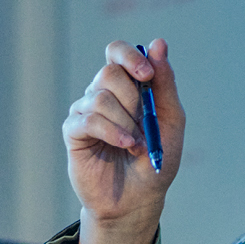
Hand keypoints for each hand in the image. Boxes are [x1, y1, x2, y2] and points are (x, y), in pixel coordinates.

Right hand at [64, 40, 187, 243]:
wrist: (139, 199)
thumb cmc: (156, 160)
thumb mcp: (170, 120)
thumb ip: (164, 83)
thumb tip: (158, 43)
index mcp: (127, 86)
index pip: (116, 52)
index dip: (130, 56)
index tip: (146, 73)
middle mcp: (103, 94)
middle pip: (110, 73)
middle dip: (134, 99)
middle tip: (145, 125)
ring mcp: (85, 111)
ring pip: (100, 97)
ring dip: (126, 122)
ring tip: (136, 145)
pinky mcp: (74, 133)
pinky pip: (88, 120)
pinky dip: (112, 131)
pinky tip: (126, 146)